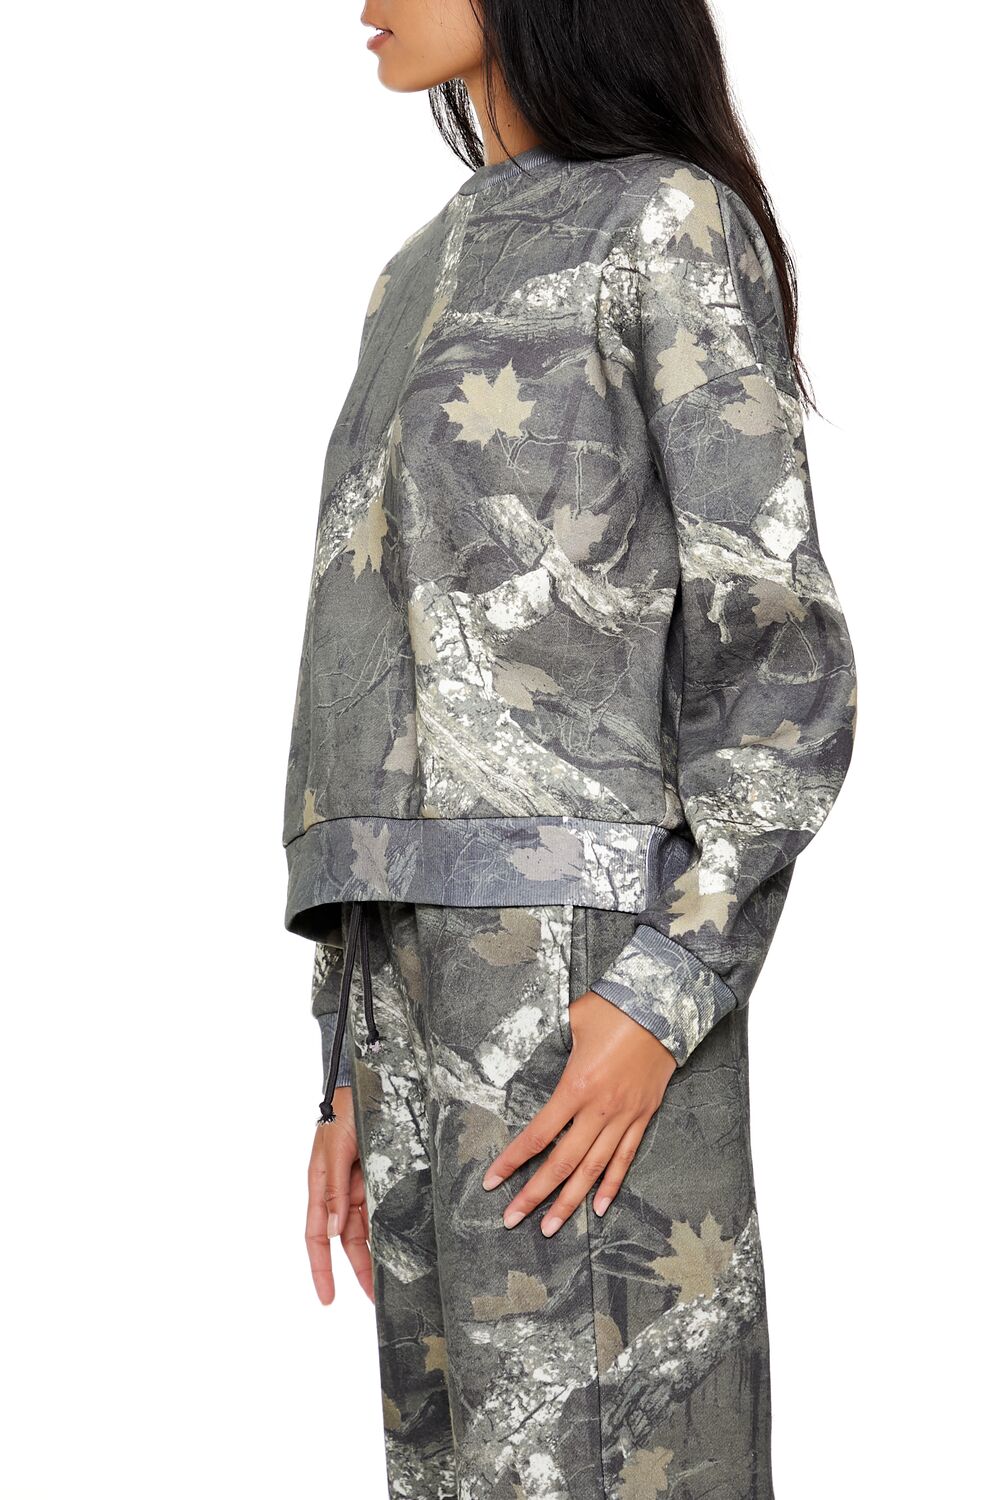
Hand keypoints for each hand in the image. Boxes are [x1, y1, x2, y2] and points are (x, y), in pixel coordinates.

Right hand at [305, 1085, 373, 1304]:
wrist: (368, 1082)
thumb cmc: (345, 1112)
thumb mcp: (335, 1151)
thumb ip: (334, 1191)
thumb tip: (331, 1232)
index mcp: (320, 1186)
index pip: (316, 1237)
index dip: (321, 1269)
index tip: (328, 1298)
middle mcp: (340, 1190)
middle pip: (346, 1239)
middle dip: (359, 1268)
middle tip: (375, 1297)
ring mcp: (362, 1184)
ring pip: (367, 1228)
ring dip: (377, 1251)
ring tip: (394, 1278)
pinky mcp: (381, 1175)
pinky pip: (385, 1207)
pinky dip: (391, 1226)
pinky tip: (404, 1243)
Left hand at [482, 990, 675, 1233]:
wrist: (663, 1007)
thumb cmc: (614, 1009)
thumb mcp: (572, 1019)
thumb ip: (551, 1039)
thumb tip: (529, 1041)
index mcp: (576, 1087)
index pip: (538, 1135)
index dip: (513, 1161)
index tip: (493, 1181)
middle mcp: (599, 1109)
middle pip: (562, 1162)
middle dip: (534, 1194)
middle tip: (512, 1219)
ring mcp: (624, 1117)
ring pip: (593, 1170)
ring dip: (570, 1201)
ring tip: (550, 1227)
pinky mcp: (643, 1116)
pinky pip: (625, 1158)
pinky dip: (612, 1185)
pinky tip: (600, 1208)